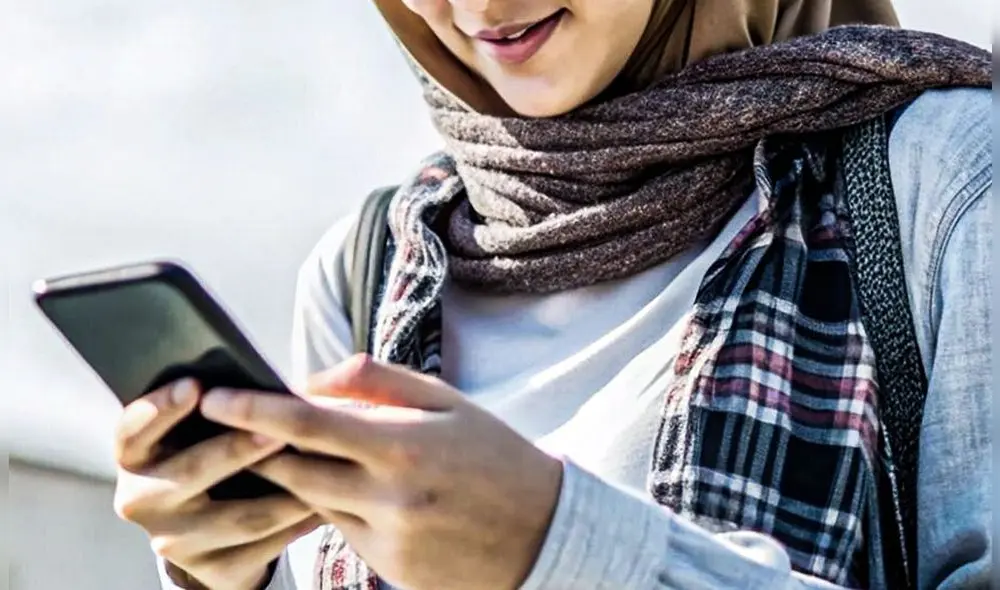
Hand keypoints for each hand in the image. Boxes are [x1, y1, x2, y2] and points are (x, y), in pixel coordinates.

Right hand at [112, 379, 322, 589]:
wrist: (209, 531)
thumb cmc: (209, 456)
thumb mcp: (197, 432)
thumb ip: (213, 407)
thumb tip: (256, 383)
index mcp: (134, 457)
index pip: (133, 430)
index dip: (161, 408)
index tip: (194, 386)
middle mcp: (143, 500)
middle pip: (192, 472)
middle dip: (238, 449)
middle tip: (277, 430)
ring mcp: (175, 541)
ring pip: (242, 516)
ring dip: (286, 491)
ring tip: (322, 467)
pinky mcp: (212, 570)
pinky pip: (265, 546)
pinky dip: (298, 523)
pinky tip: (325, 504)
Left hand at [200, 354, 563, 589]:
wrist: (543, 533)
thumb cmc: (495, 454)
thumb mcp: (447, 401)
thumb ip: (376, 382)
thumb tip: (312, 378)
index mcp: (404, 445)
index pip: (308, 424)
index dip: (254, 409)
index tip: (216, 396)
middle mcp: (389, 497)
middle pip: (293, 471)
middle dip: (257, 448)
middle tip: (230, 424)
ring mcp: (387, 539)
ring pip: (312, 504)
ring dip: (294, 478)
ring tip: (288, 451)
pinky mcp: (389, 569)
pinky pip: (340, 532)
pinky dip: (332, 507)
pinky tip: (347, 488)